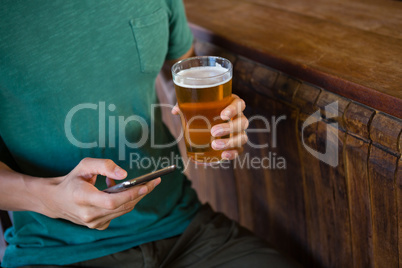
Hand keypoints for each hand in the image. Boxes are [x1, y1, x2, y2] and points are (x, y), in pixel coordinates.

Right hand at [38, 158, 159, 229]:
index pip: (111, 201)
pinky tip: (123, 192)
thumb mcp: (85, 165)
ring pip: (123, 211)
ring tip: (143, 183)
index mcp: (82, 197)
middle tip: (154, 182)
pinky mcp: (98, 226)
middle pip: (122, 206)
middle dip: (141, 193)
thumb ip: (104, 166)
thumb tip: (124, 174)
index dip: (131, 194)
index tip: (146, 185)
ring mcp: (93, 223)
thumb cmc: (72, 179)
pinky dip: (125, 203)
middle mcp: (88, 214)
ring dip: (135, 197)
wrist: (56, 200)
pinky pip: (118, 214)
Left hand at [172, 94, 248, 159]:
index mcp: (232, 104)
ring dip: (230, 142)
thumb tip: (176, 111)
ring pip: (242, 137)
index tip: (223, 115)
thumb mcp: (196, 105)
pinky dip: (233, 153)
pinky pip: (239, 150)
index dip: (234, 109)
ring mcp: (239, 132)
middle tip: (213, 132)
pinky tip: (224, 155)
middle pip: (242, 122)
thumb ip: (187, 106)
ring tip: (214, 145)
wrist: (208, 122)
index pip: (239, 104)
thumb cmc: (204, 110)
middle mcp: (239, 118)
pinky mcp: (236, 144)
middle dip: (229, 128)